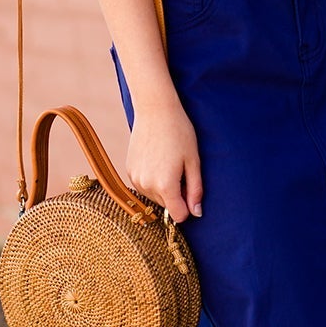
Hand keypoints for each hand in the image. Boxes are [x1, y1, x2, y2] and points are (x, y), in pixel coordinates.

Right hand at [123, 98, 203, 224]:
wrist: (155, 109)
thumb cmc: (179, 133)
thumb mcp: (193, 161)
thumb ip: (195, 190)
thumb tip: (196, 213)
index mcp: (165, 185)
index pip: (178, 216)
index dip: (188, 207)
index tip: (190, 189)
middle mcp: (146, 186)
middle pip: (166, 206)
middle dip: (176, 194)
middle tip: (181, 169)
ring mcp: (135, 178)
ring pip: (155, 196)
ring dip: (163, 187)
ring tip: (168, 161)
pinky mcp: (129, 170)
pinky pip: (144, 185)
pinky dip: (152, 179)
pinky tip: (157, 159)